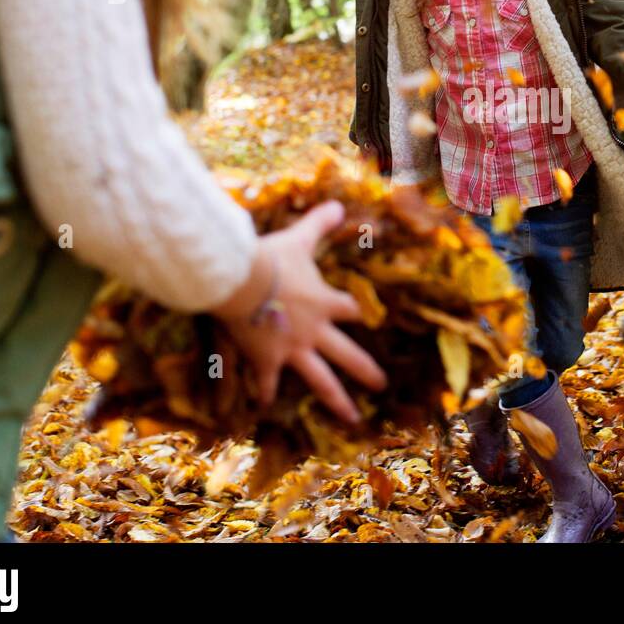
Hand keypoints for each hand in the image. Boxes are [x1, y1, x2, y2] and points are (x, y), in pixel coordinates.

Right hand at [212, 201, 385, 422]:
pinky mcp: (267, 360)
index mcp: (326, 302)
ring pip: (322, 380)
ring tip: (353, 419)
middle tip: (381, 385)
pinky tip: (267, 405)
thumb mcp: (299, 238)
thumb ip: (319, 223)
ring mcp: (293, 349)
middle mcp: (316, 331)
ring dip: (338, 401)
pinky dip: (267, 392)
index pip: (352, 310)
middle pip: (348, 354)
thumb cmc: (271, 258)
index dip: (362, 314)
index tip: (371, 321)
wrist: (242, 280)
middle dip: (366, 371)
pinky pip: (269, 382)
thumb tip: (339, 204)